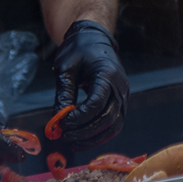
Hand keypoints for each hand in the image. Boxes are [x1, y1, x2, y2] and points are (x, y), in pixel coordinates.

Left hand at [49, 20, 128, 148]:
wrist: (94, 39)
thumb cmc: (79, 49)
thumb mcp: (66, 67)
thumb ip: (64, 92)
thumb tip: (58, 117)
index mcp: (107, 74)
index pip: (97, 103)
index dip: (80, 117)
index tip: (63, 123)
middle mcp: (120, 87)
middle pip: (107, 118)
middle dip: (85, 131)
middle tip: (65, 135)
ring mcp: (123, 95)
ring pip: (114, 126)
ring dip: (94, 138)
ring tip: (73, 142)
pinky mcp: (121, 102)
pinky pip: (115, 123)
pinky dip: (100, 135)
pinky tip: (84, 139)